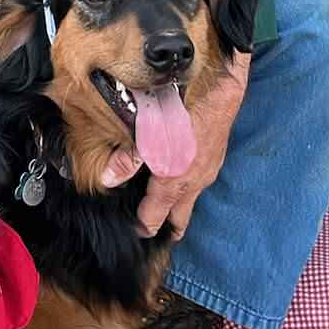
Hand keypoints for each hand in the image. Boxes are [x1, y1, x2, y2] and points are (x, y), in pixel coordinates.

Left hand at [103, 53, 250, 239]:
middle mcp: (193, 184)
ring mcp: (207, 174)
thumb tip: (107, 180)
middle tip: (155, 235)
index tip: (136, 232)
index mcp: (174, 183)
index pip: (156, 218)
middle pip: (179, 219)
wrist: (221, 94)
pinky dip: (187, 190)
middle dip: (168, 229)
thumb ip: (127, 160)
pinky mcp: (214, 162)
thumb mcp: (149, 136)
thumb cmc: (185, 112)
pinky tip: (179, 179)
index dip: (143, 227)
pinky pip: (198, 184)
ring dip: (178, 208)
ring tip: (164, 212)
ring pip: (190, 201)